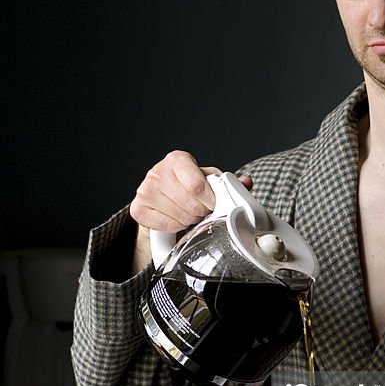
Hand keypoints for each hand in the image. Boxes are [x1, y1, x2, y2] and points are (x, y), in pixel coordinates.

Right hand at [129, 150, 250, 271]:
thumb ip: (227, 182)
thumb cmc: (188, 187)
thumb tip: (246, 182)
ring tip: (189, 213)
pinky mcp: (138, 208)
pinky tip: (177, 218)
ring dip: (190, 220)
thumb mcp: (208, 180)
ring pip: (179, 216)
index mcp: (177, 159)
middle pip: (190, 204)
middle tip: (202, 210)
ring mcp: (144, 190)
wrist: (162, 197)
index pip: (197, 185)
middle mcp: (157, 171)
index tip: (213, 203)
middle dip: (202, 211)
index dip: (210, 200)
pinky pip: (166, 225)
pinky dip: (176, 226)